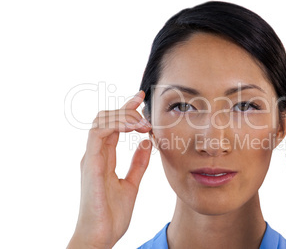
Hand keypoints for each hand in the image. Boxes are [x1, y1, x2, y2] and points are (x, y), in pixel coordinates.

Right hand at [68, 90, 152, 248]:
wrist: (100, 236)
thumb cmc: (112, 215)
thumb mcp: (131, 184)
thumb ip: (137, 163)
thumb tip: (146, 143)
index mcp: (103, 157)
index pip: (114, 126)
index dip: (126, 110)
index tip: (141, 99)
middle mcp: (95, 154)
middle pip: (106, 119)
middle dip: (125, 107)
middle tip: (143, 104)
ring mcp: (90, 157)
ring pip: (101, 121)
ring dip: (123, 116)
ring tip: (143, 122)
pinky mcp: (90, 164)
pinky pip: (98, 134)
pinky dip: (116, 125)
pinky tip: (133, 127)